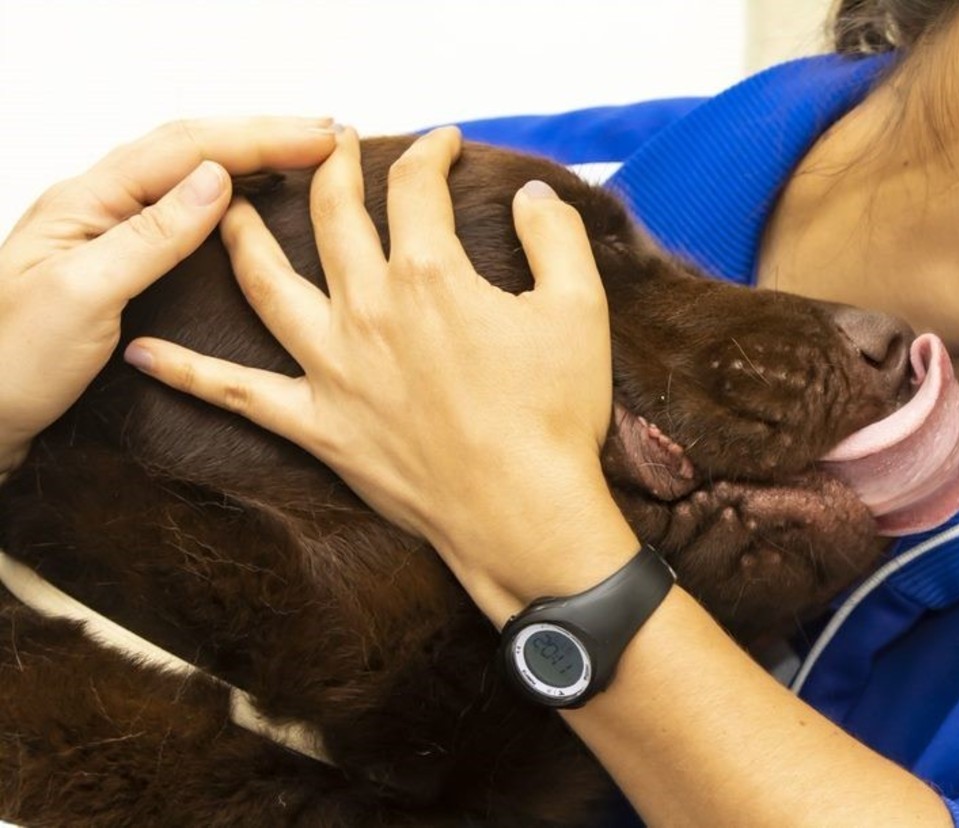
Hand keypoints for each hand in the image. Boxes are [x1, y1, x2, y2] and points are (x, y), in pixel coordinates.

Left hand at [0, 117, 337, 475]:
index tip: (319, 140)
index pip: (186, 148)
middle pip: (189, 146)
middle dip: (262, 134)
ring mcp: (103, 230)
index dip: (260, 138)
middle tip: (327, 136)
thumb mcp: (86, 298)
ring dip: (247, 155)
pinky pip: (179, 206)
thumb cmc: (13, 362)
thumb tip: (218, 180)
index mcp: (86, 201)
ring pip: (185, 170)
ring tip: (302, 155)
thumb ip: (152, 236)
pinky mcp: (114, 259)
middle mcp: (95, 204)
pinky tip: (251, 199)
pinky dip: (226, 189)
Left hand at [123, 127, 637, 616]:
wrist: (523, 514)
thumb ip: (555, 237)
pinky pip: (236, 394)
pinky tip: (144, 351)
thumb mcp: (579, 309)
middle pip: (333, 217)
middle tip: (331, 143)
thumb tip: (532, 196)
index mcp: (431, 276)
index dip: (430, 153)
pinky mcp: (318, 425)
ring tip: (227, 205)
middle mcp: (369, 310)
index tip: (442, 143)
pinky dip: (186, 372)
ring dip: (242, 236)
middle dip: (331, 167)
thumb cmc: (555, 416)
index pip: (416, 189)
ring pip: (268, 284)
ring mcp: (334, 368)